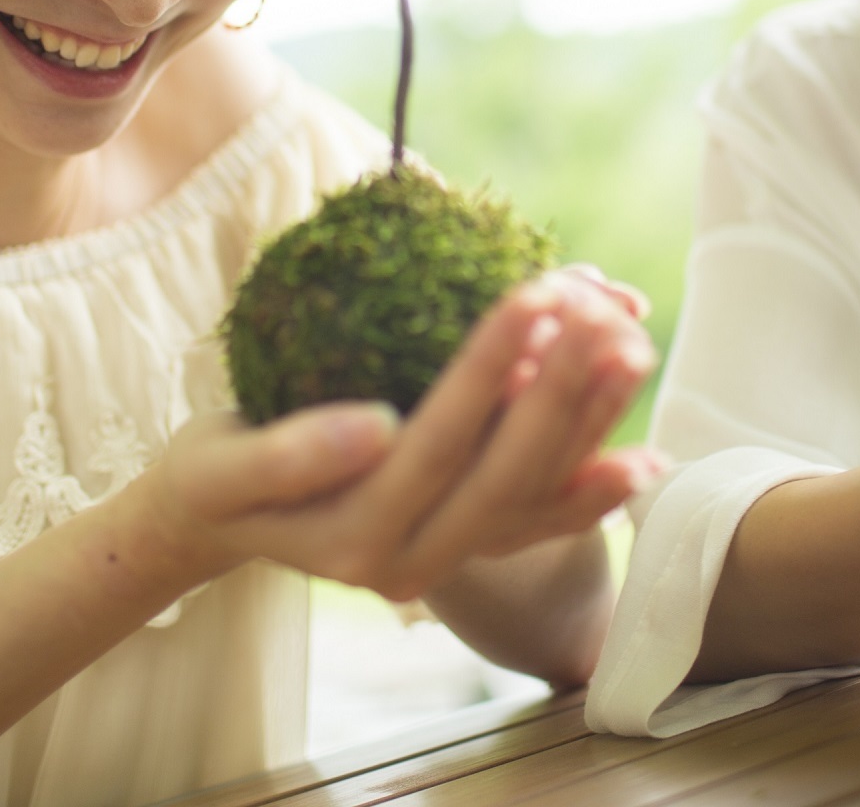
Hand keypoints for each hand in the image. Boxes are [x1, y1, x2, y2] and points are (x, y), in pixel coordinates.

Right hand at [135, 270, 661, 600]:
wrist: (217, 524)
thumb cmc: (213, 479)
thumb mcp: (218, 467)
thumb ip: (287, 456)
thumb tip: (376, 429)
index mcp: (354, 536)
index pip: (437, 441)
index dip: (491, 369)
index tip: (534, 297)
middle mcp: (411, 561)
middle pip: (504, 473)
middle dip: (563, 389)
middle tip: (605, 312)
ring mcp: (445, 558)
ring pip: (534, 496)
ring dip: (593, 425)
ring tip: (636, 347)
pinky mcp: (465, 545)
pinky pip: (539, 522)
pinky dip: (592, 491)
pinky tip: (647, 458)